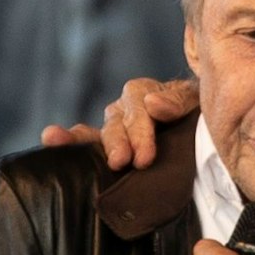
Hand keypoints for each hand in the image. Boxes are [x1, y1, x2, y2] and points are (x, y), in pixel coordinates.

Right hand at [39, 77, 199, 170]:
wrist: (205, 139)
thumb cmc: (200, 117)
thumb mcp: (197, 102)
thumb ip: (179, 101)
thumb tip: (152, 104)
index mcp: (146, 93)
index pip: (138, 105)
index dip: (140, 131)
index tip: (144, 156)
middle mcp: (125, 110)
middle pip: (116, 122)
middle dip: (118, 142)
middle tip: (120, 162)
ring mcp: (115, 129)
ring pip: (97, 133)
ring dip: (78, 139)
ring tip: (56, 138)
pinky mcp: (109, 150)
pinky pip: (85, 144)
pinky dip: (68, 142)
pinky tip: (50, 138)